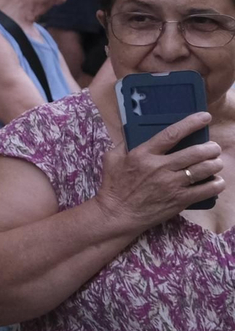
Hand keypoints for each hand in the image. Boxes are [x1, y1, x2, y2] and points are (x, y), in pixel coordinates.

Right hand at [96, 112, 224, 229]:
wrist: (117, 214)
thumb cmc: (113, 185)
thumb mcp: (112, 158)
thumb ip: (124, 143)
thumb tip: (133, 131)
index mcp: (144, 154)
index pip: (172, 134)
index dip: (191, 123)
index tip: (205, 117)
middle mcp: (160, 167)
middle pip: (195, 153)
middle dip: (211, 148)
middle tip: (214, 148)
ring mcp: (172, 184)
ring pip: (204, 169)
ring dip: (215, 164)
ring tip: (216, 162)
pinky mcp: (179, 200)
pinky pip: (206, 190)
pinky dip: (216, 184)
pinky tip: (217, 181)